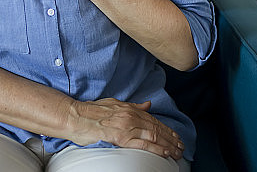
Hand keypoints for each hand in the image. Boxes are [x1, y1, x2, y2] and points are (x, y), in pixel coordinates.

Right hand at [69, 98, 183, 159]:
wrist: (75, 116)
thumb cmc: (90, 111)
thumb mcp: (114, 103)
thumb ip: (132, 106)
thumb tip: (147, 105)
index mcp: (130, 108)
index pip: (153, 120)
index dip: (166, 129)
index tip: (175, 136)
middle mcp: (131, 116)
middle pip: (156, 128)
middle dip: (171, 138)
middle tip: (182, 146)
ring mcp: (126, 126)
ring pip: (153, 136)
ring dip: (168, 144)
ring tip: (177, 152)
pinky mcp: (120, 137)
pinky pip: (143, 144)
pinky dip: (156, 148)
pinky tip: (165, 152)